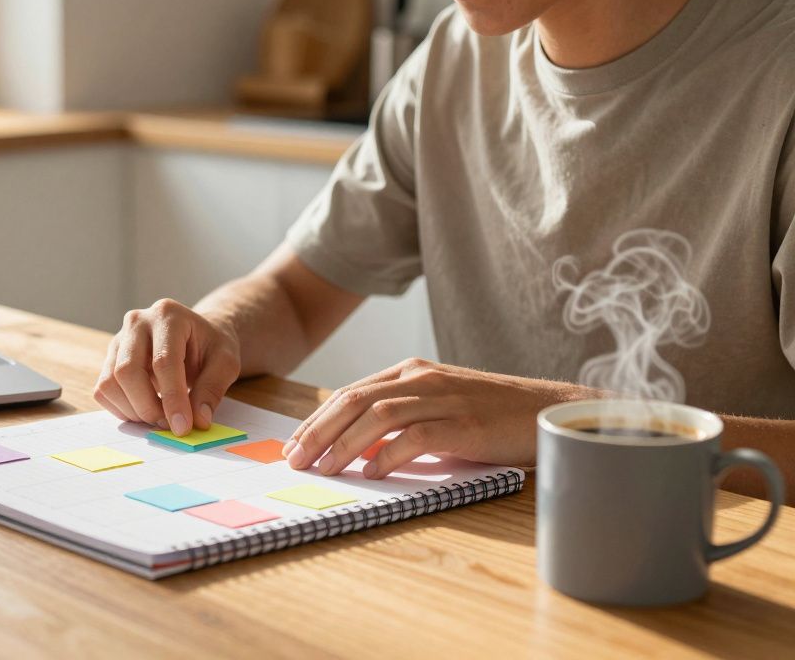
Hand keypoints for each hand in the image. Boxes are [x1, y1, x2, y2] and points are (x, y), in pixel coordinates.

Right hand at [94, 299, 240, 435]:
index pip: (163, 361)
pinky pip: (103, 390)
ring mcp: (119, 339)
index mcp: (168, 315)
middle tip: (170, 426)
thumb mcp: (226, 362)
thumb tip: (198, 420)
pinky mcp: (110, 358)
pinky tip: (145, 409)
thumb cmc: (210, 346)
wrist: (196, 336)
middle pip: (128, 371)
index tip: (183, 426)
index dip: (172, 398)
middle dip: (148, 407)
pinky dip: (122, 409)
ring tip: (160, 417)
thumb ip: (212, 389)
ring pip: (110, 383)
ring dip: (134, 411)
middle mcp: (137, 322)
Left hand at [283, 358, 594, 477]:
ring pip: (376, 416)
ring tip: (324, 469)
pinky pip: (414, 435)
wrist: (550, 410)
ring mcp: (442, 397)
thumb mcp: (440, 408)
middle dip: (317, 431)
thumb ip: (402, 420)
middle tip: (295, 459)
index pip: (351, 393)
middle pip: (354, 400)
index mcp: (412, 372)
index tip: (294, 444)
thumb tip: (359, 451)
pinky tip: (372, 472)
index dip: (317, 419)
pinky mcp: (462, 421)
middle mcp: (421, 378)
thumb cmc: (494, 416)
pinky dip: (388, 454)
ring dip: (343, 444)